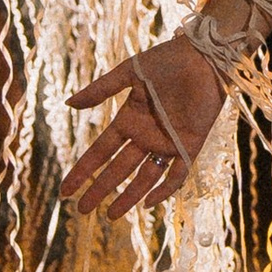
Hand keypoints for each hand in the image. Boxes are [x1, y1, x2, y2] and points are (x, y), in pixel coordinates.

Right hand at [62, 36, 226, 213]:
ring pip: (144, 177)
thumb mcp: (129, 73)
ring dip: (128, 196)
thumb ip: (101, 89)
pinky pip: (177, 174)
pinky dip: (164, 189)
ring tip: (111, 215)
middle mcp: (145, 135)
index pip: (101, 151)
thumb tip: (68, 104)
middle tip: (82, 209)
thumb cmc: (168, 59)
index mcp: (129, 119)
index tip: (66, 189)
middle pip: (118, 169)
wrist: (204, 55)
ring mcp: (167, 142)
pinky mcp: (190, 144)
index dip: (84, 170)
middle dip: (100, 189)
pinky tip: (148, 203)